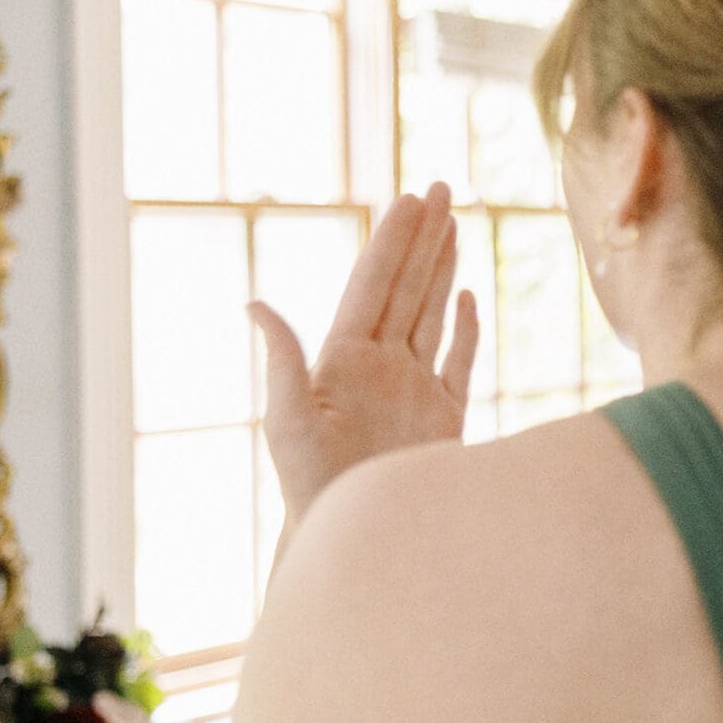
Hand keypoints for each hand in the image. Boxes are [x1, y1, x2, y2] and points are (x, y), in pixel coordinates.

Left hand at [253, 184, 480, 521]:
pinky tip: (468, 298)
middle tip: (442, 188)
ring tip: (454, 225)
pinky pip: (458, 360)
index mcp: (345, 357)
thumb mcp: (288, 421)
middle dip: (424, 237)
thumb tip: (255, 303)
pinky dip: (464, 328)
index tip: (411, 200)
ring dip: (443, 268)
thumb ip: (283, 360)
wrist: (358, 533)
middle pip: (407, 286)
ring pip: (432, 312)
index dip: (394, 240)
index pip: (374, 285)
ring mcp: (414, 386)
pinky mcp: (444, 415)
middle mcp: (381, 363)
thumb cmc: (313, 486)